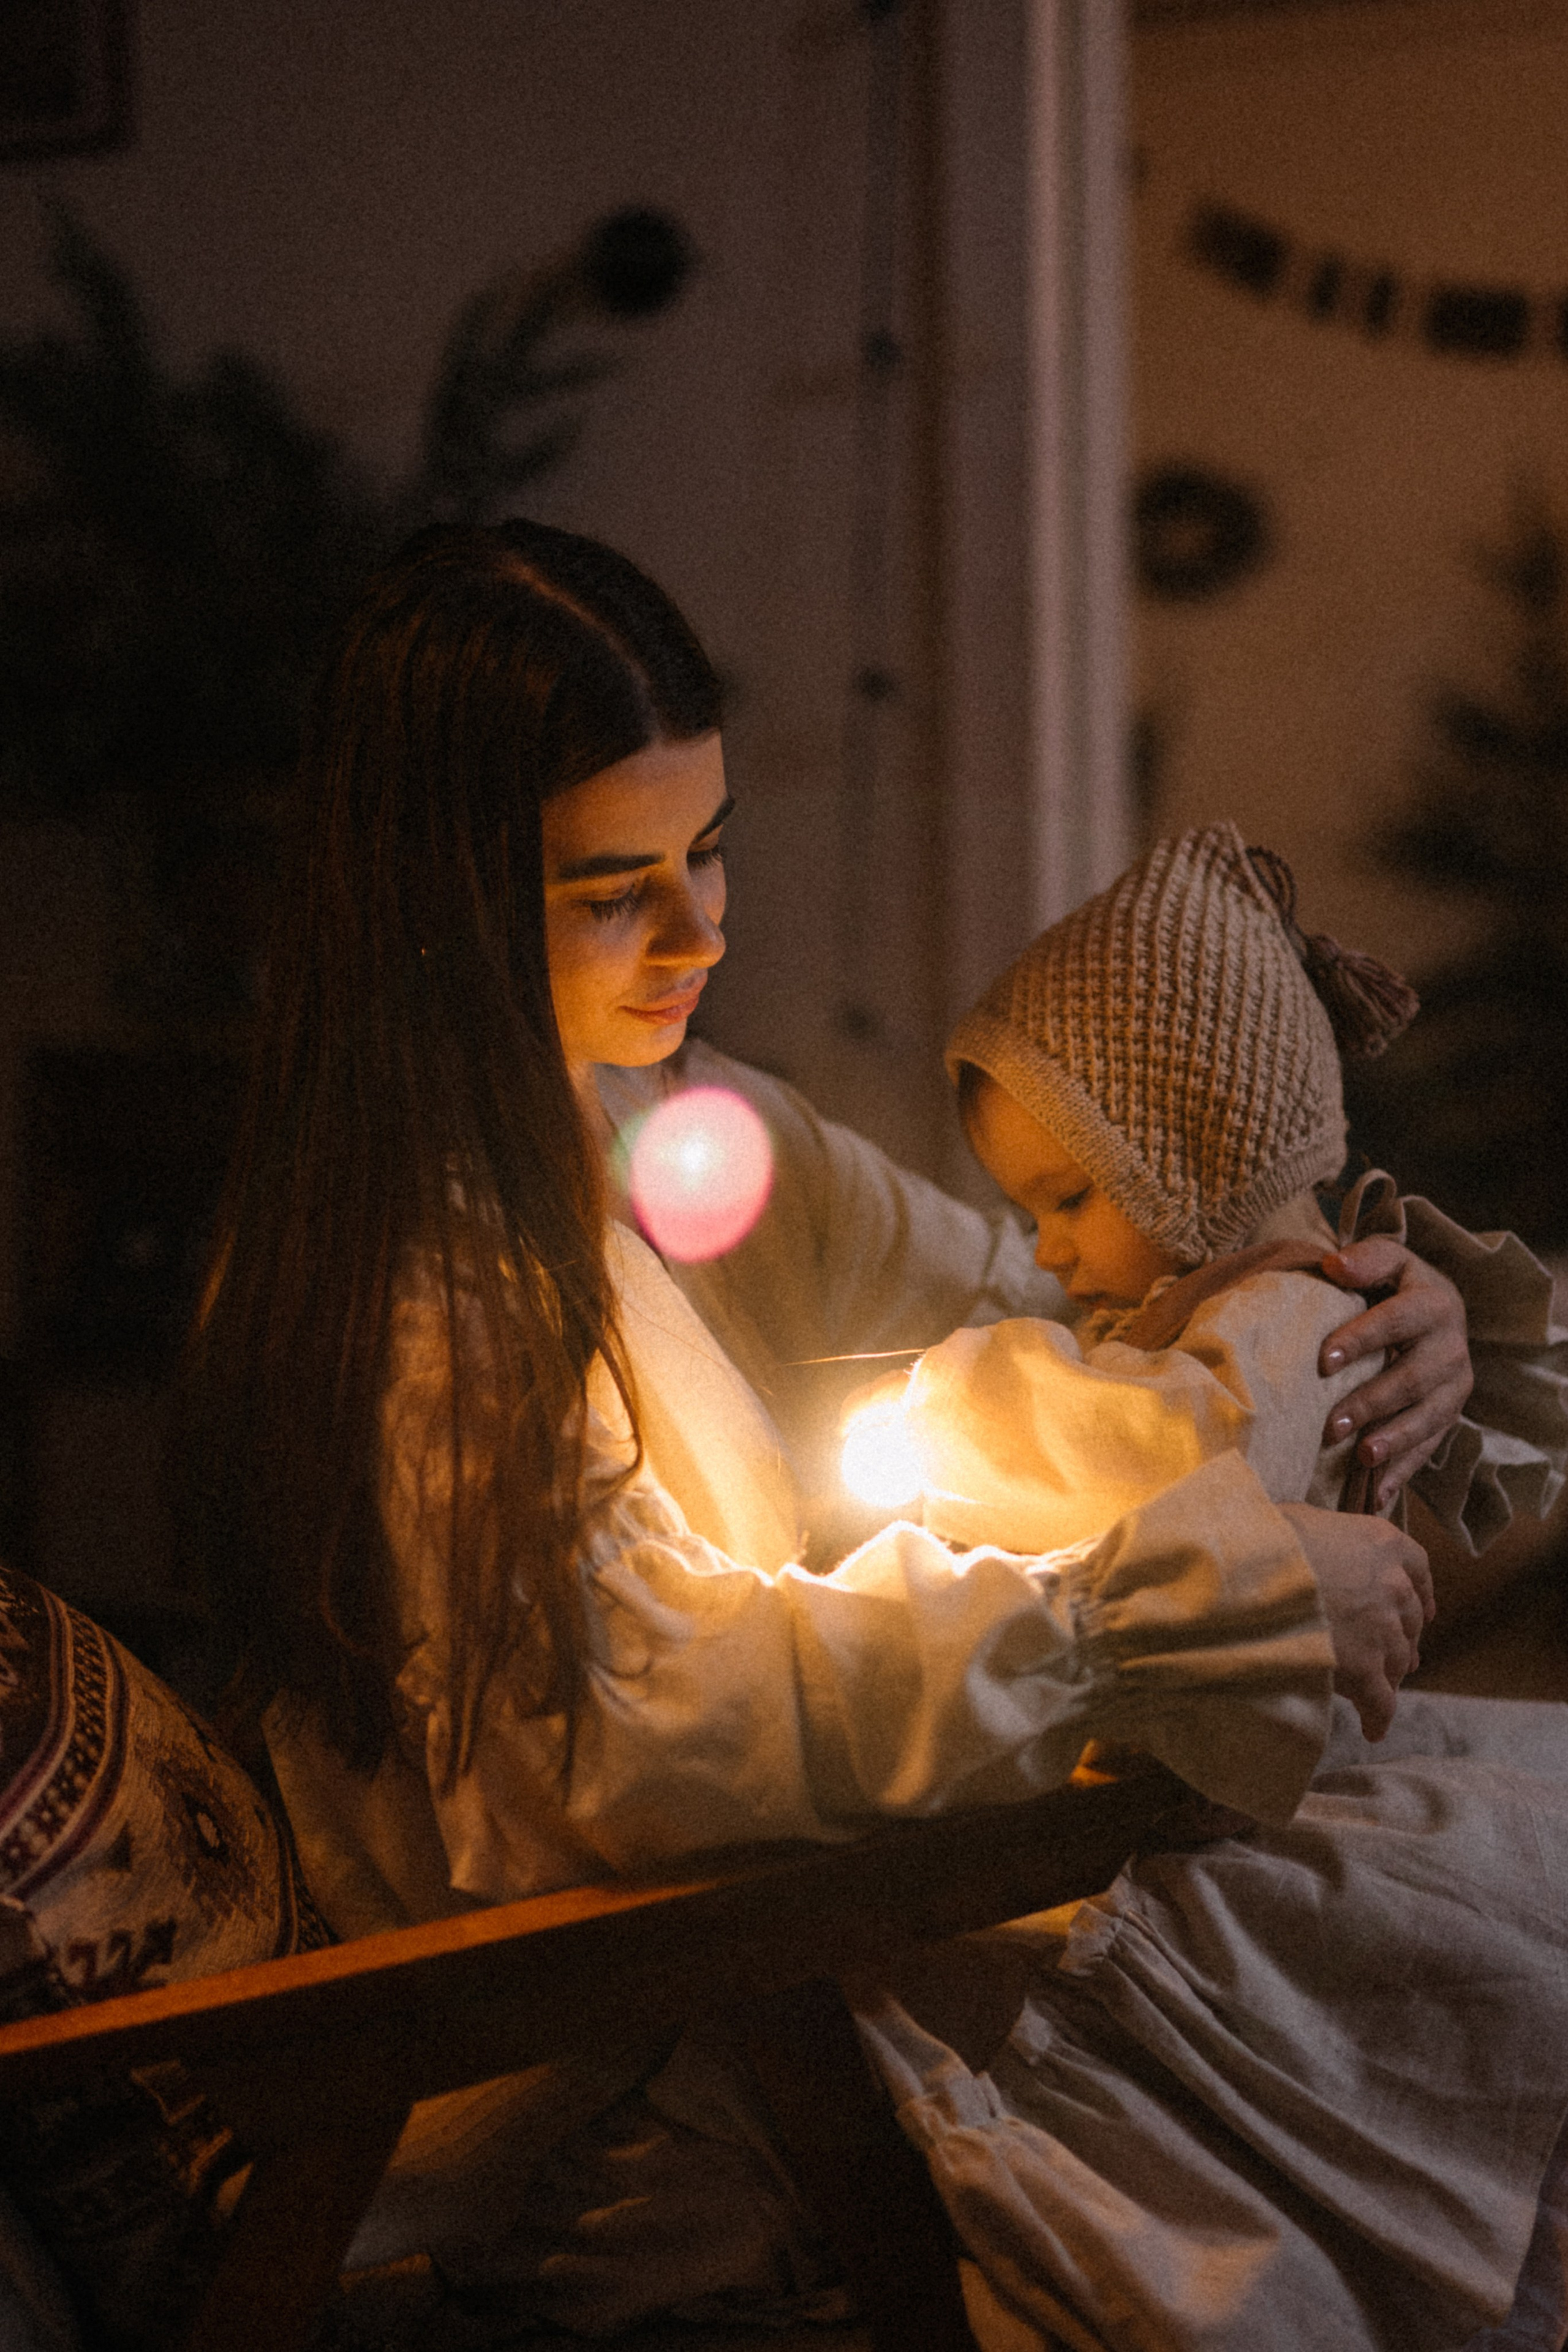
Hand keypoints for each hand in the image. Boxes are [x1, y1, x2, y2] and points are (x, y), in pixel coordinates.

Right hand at [1280, 1502, 1433, 1740]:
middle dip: (1402, 1638)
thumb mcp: (1301, 1519)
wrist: (1251, 1577)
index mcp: (1383, 1544)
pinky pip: (1380, 1700)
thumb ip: (1326, 1533)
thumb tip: (1314, 1539)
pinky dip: (1378, 1716)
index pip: (1418, 1568)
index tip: (1422, 1607)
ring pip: (1399, 1661)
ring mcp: (1382, 1630)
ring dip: (1390, 1675)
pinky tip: (1372, 1729)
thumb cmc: (1267, 1541)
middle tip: (1394, 1655)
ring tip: (1377, 1690)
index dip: (1421, 1591)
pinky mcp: (1365, 1669)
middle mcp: (1393, 1586)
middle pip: (1410, 1620)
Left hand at [1317, 1240, 1472, 1508]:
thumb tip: (1334, 1265)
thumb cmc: (1395, 1284)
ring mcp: (1455, 1386)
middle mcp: (1452, 1347)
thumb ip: (1366, 1259)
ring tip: (1361, 1457)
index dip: (1362, 1339)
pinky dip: (1404, 1471)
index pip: (1398, 1320)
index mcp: (1435, 1303)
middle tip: (1333, 1425)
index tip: (1323, 1361)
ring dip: (1394, 1440)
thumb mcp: (1387, 1260)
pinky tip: (1377, 1494)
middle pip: (1414, 1378)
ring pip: (1429, 1418)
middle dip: (1373, 1402)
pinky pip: (1430, 1446)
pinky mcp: (1449, 1415)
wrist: (1434, 1309)